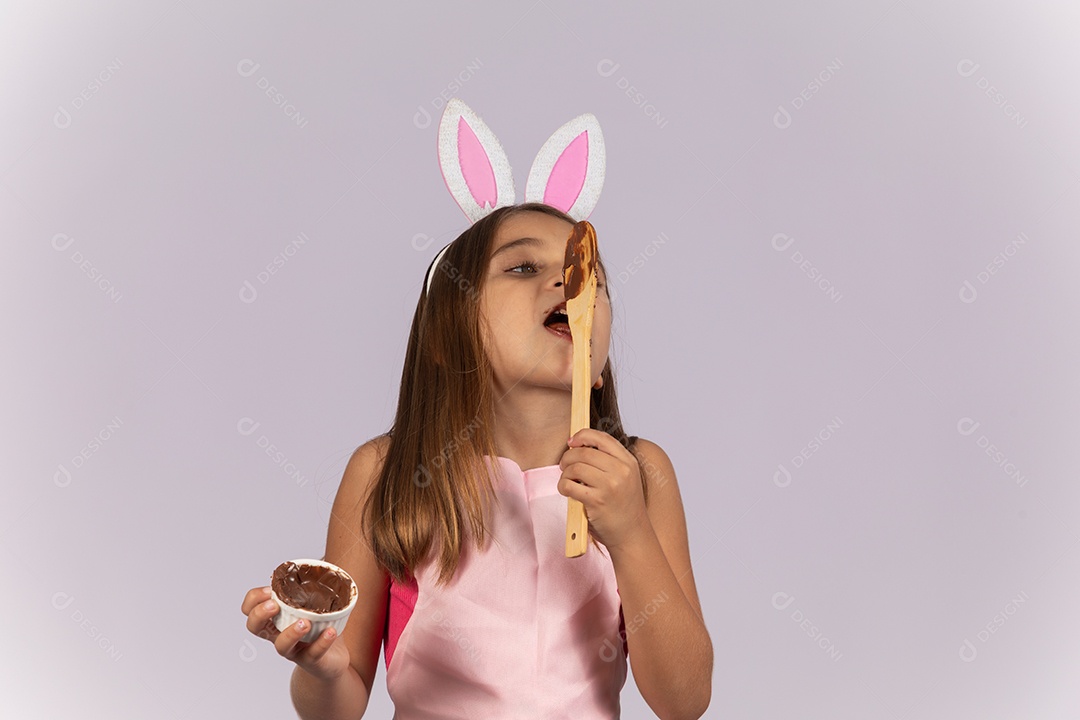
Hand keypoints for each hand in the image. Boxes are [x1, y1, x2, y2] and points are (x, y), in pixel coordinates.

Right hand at [240, 586, 351, 681]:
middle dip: (259, 614)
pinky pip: (312, 654)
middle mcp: (278, 634)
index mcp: (275, 618)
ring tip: (305, 622)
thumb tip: (321, 558)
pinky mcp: (311, 661)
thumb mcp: (315, 601)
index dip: (253, 599)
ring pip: (281, 646)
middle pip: (254, 627)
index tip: (269, 589)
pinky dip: (322, 642)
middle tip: (275, 605)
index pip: (250, 609)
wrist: (334, 659)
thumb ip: (314, 582)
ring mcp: (294, 649)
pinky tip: (330, 631)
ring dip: (291, 633)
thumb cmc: (320, 626)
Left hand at [558, 428, 650, 551]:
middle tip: (564, 465)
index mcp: (628, 462)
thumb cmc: (624, 507)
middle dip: (568, 457)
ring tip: (567, 481)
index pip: (601, 437)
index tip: (572, 441)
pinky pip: (569, 485)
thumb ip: (608, 461)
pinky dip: (563, 487)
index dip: (582, 435)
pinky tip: (567, 492)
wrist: (632, 535)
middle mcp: (621, 471)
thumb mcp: (626, 478)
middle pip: (584, 451)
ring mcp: (610, 486)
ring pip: (574, 467)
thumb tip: (578, 445)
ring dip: (565, 473)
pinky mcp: (596, 501)